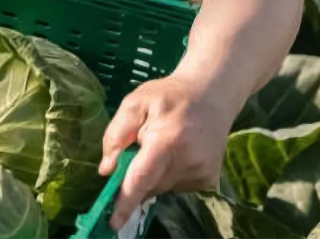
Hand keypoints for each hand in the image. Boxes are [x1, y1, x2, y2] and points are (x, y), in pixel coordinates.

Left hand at [100, 72, 233, 229]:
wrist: (213, 94)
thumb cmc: (169, 96)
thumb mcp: (135, 103)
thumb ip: (116, 135)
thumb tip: (106, 170)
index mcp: (166, 140)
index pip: (141, 178)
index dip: (126, 203)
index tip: (113, 223)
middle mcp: (188, 161)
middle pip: (149, 185)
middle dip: (137, 177)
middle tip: (141, 150)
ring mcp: (201, 172)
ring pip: (162, 188)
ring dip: (155, 174)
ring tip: (166, 144)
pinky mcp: (209, 179)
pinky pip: (177, 186)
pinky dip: (170, 175)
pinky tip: (179, 153)